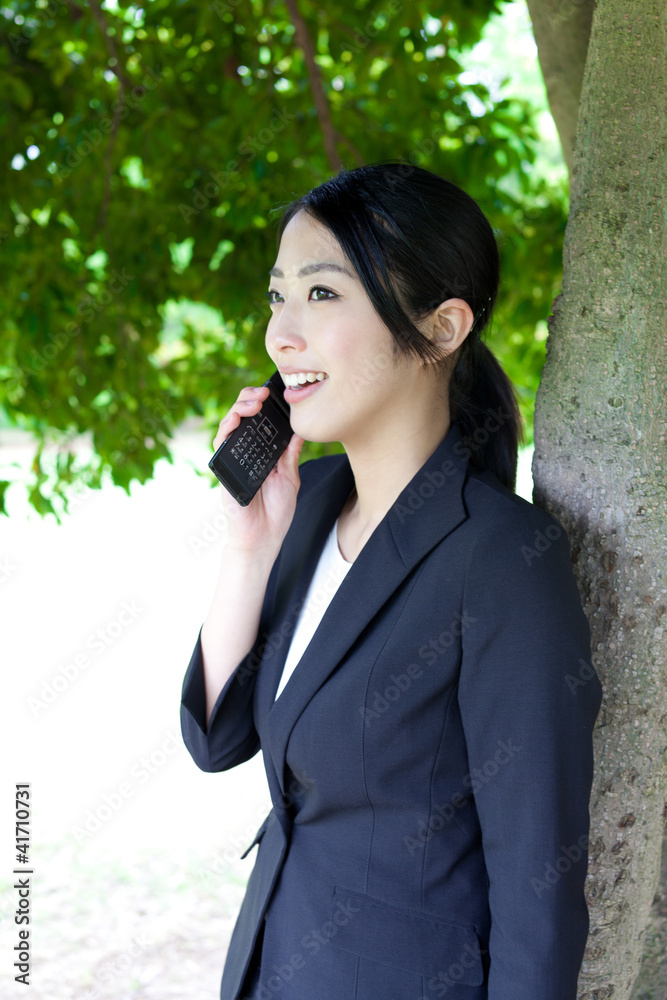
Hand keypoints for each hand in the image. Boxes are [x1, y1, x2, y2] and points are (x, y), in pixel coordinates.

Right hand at [212, 384, 304, 554]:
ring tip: (254, 401)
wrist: (264, 538)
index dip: (264, 404)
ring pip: (229, 425)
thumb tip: (299, 430)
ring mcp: (232, 460)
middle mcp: (245, 453)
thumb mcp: (290, 477)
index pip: (259, 421)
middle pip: (242, 417)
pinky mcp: (223, 470)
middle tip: (264, 392)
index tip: (277, 392)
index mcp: (262, 453)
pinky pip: (220, 444)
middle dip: (250, 398)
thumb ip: (290, 454)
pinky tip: (237, 419)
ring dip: (239, 408)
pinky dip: (227, 428)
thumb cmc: (276, 512)